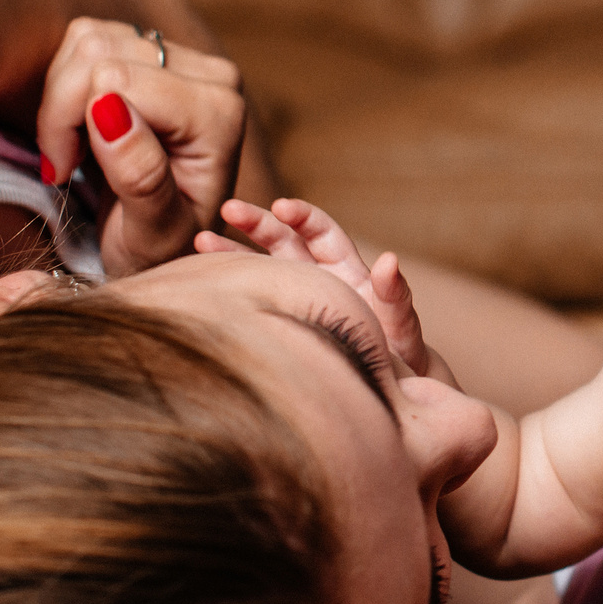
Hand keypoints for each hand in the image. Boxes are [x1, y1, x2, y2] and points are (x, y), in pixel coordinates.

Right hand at [36, 18, 245, 277]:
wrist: (166, 243)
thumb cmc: (161, 247)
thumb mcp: (153, 233)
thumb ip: (140, 176)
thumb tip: (109, 107)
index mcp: (219, 112)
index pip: (116, 80)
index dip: (72, 125)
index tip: (65, 174)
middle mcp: (212, 76)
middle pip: (99, 53)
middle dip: (63, 112)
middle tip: (65, 165)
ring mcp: (185, 59)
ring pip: (89, 40)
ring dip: (61, 99)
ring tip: (74, 150)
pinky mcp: (155, 52)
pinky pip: (87, 40)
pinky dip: (66, 84)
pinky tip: (82, 126)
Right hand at [196, 197, 458, 386]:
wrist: (388, 395)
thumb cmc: (400, 359)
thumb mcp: (402, 326)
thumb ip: (396, 296)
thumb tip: (389, 260)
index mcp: (347, 272)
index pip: (322, 233)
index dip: (302, 217)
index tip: (282, 207)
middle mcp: (317, 280)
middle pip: (284, 242)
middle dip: (258, 224)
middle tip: (229, 210)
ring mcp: (294, 302)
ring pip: (262, 270)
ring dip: (233, 254)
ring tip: (200, 242)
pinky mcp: (280, 327)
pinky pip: (254, 304)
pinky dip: (231, 293)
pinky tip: (201, 288)